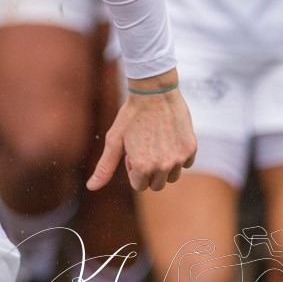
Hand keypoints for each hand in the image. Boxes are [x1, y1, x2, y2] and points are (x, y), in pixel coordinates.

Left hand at [87, 71, 196, 191]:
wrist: (154, 93)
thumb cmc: (130, 116)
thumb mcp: (114, 140)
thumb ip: (105, 167)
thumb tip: (91, 187)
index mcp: (142, 167)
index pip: (140, 186)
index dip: (133, 170)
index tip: (132, 153)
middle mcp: (163, 166)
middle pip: (156, 185)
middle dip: (149, 172)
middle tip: (144, 148)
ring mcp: (179, 158)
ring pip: (172, 176)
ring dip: (164, 166)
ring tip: (156, 143)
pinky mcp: (191, 149)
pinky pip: (186, 164)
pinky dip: (178, 156)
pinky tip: (169, 138)